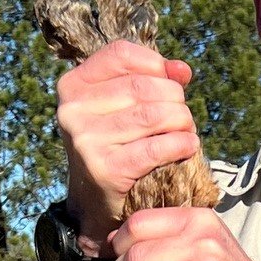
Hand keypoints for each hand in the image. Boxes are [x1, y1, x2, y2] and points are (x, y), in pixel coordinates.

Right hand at [56, 41, 198, 248]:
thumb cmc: (114, 148)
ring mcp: (85, 141)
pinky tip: (188, 146)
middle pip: (141, 86)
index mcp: (72, 86)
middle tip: (183, 116)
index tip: (171, 81)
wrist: (95, 206)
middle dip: (174, 99)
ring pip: (151, 115)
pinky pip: (154, 149)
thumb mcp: (121, 108)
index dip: (155, 64)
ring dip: (181, 122)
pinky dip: (179, 144)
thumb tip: (182, 70)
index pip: (120, 54)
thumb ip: (149, 81)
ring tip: (187, 131)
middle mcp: (72, 111)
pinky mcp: (104, 169)